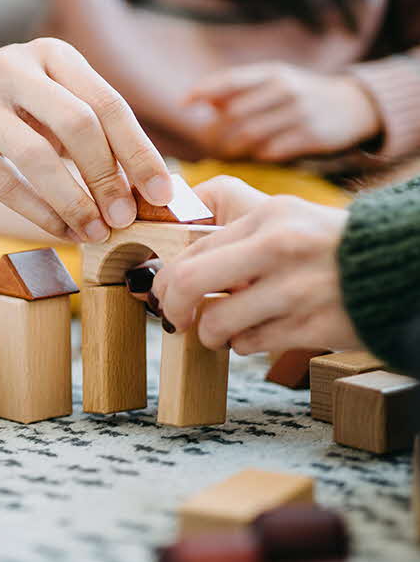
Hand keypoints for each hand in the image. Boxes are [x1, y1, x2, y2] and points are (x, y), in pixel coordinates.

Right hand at [0, 39, 173, 241]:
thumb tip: (140, 185)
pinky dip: (38, 212)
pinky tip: (61, 232)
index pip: (108, 103)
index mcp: (51, 56)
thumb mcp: (43, 102)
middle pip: (78, 124)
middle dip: (109, 178)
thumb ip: (86, 134)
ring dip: (74, 201)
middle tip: (125, 218)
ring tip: (96, 233)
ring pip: (37, 155)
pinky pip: (1, 182)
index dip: (139, 152)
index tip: (162, 193)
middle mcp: (14, 69)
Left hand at [150, 177, 361, 352]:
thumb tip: (180, 264)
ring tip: (221, 331)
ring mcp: (294, 289)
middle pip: (186, 282)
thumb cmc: (331, 247)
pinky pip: (249, 344)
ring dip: (210, 334)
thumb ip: (238, 235)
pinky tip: (257, 334)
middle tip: (174, 318)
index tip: (165, 293)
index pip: (191, 249)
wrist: (402, 267)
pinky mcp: (311, 326)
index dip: (167, 277)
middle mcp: (277, 248)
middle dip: (171, 307)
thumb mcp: (288, 219)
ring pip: (215, 323)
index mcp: (268, 216)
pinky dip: (243, 345)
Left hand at [186, 63, 381, 161]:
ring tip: (228, 151)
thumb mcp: (274, 83)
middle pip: (234, 114)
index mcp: (272, 73)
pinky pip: (270, 151)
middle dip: (217, 131)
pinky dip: (257, 155)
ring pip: (249, 136)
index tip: (184, 102)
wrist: (353, 106)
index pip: (231, 80)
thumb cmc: (300, 96)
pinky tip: (257, 154)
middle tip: (210, 142)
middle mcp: (285, 89)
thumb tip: (200, 100)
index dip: (204, 90)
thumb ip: (238, 91)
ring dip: (232, 148)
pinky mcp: (311, 136)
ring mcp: (300, 113)